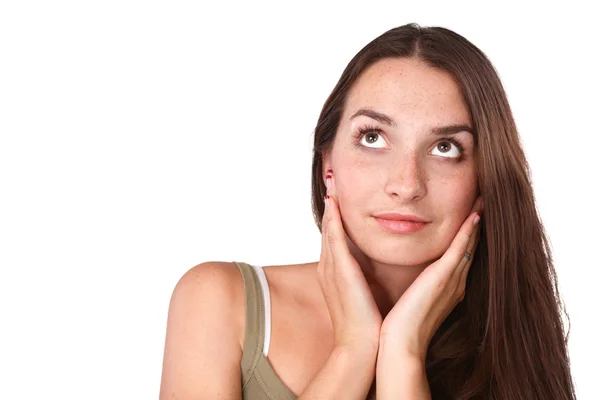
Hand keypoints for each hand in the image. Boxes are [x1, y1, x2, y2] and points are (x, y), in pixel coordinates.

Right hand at [318, 170, 381, 351]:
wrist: (363, 347)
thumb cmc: (368, 324)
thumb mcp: (365, 295)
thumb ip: (367, 278)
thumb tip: (376, 268)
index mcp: (337, 273)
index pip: (335, 237)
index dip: (335, 215)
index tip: (339, 195)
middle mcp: (330, 268)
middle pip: (328, 228)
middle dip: (330, 202)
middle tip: (331, 177)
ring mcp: (331, 269)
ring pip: (329, 228)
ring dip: (331, 203)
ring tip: (331, 180)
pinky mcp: (339, 271)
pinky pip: (334, 239)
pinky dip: (333, 219)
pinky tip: (335, 202)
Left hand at [379, 196, 483, 360]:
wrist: (399, 346)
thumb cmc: (400, 327)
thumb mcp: (411, 301)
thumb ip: (415, 288)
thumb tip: (409, 281)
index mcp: (446, 288)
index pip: (460, 255)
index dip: (467, 235)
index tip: (471, 215)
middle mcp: (455, 283)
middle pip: (470, 247)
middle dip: (476, 225)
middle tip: (483, 201)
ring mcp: (452, 280)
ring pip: (469, 244)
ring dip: (476, 222)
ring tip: (483, 201)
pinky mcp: (443, 278)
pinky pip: (460, 249)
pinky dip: (468, 231)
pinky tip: (475, 215)